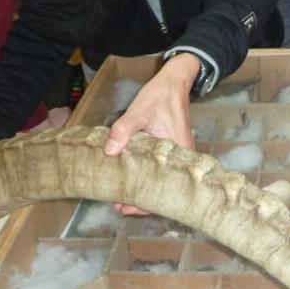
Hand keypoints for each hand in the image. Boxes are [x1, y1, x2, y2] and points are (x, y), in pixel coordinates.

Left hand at [104, 53, 199, 214]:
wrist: (175, 80)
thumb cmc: (160, 96)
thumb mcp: (139, 110)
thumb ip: (124, 129)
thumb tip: (109, 151)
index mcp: (177, 152)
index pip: (163, 188)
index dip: (144, 203)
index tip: (123, 208)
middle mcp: (181, 158)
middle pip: (161, 188)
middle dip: (140, 200)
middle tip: (116, 205)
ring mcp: (177, 154)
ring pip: (160, 179)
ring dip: (142, 188)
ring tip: (120, 196)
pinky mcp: (171, 149)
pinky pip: (159, 169)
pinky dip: (145, 176)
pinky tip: (130, 177)